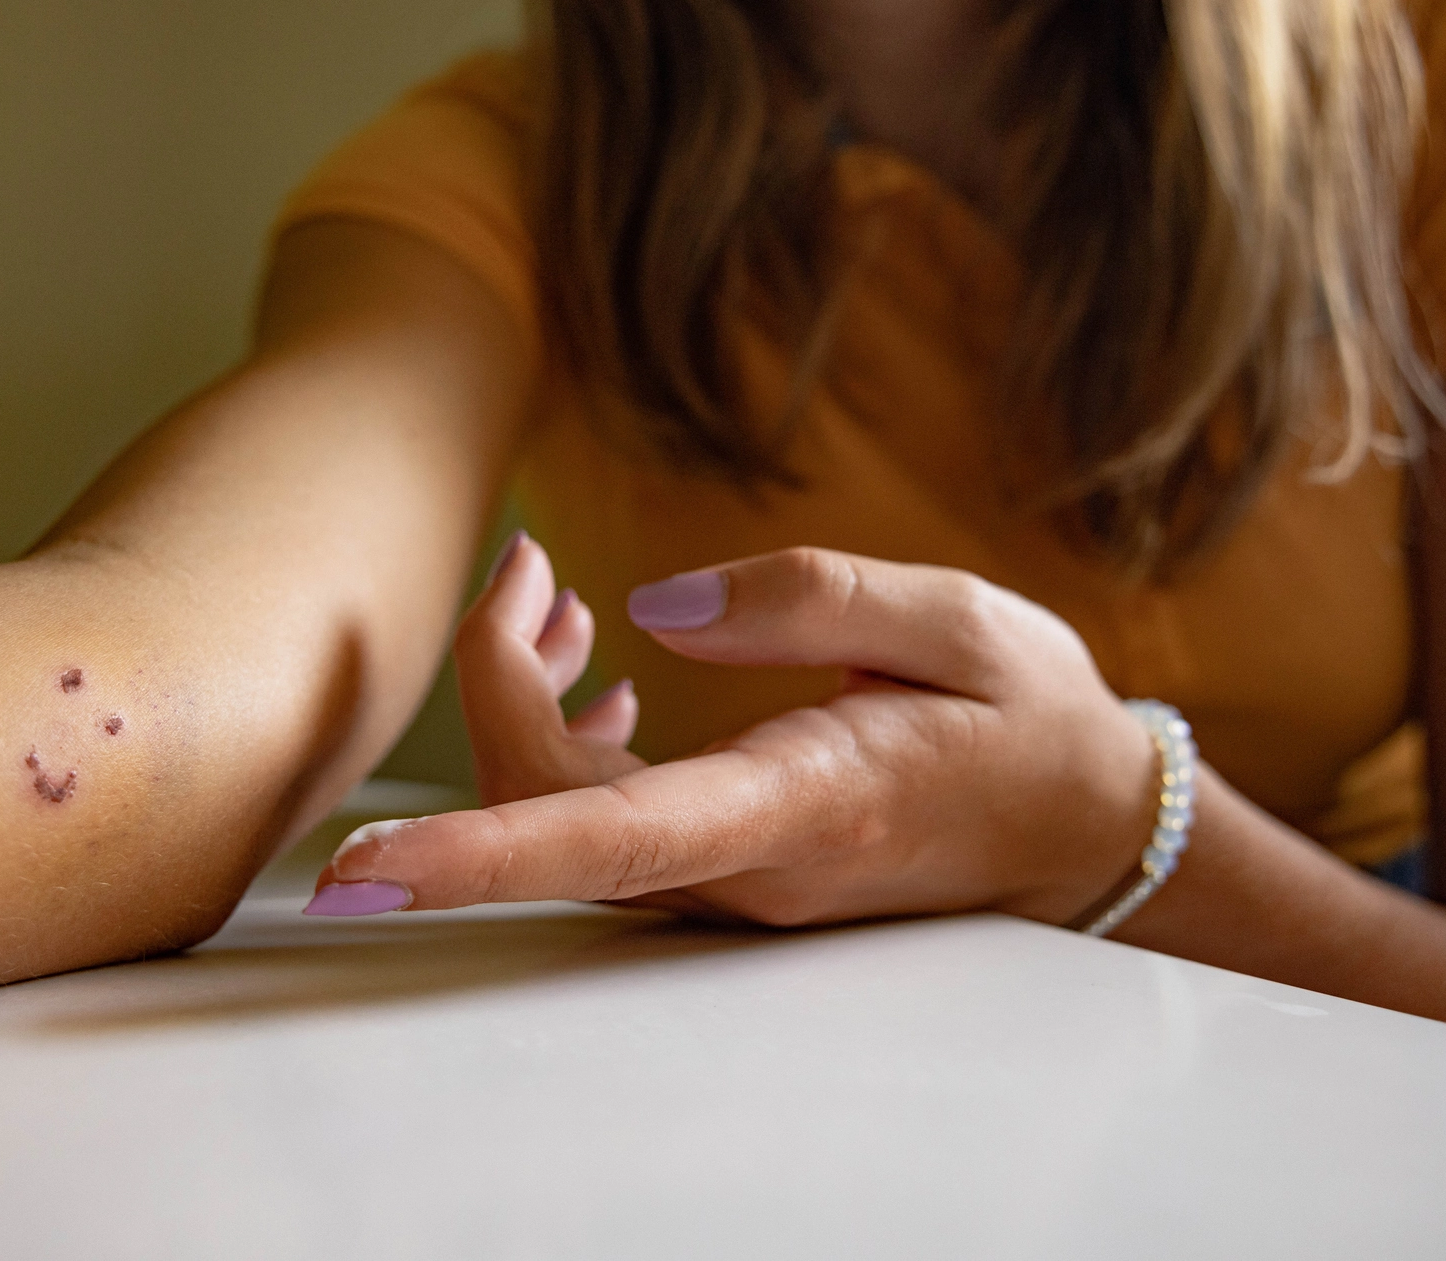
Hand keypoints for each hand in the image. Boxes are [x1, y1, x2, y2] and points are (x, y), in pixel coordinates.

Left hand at [307, 539, 1160, 926]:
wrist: (1085, 830)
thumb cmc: (1031, 721)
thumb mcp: (955, 624)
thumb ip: (806, 602)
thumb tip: (655, 604)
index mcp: (799, 807)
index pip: (604, 838)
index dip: (471, 853)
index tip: (360, 862)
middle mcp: (744, 868)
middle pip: (546, 808)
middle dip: (493, 681)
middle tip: (526, 567)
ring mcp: (730, 879)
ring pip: (560, 818)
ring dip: (521, 703)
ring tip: (552, 599)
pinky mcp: (725, 865)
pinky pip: (599, 821)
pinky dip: (564, 736)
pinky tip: (598, 674)